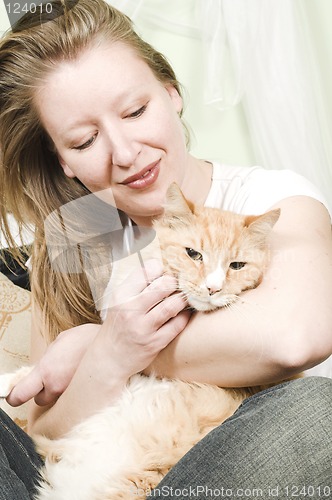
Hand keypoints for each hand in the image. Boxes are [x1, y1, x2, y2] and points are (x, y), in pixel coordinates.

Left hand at [6, 323, 99, 406]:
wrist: (112, 345)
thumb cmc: (88, 339)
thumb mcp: (60, 341)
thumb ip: (48, 358)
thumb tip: (44, 366)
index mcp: (46, 370)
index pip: (21, 394)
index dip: (14, 396)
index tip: (13, 395)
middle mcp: (57, 386)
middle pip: (39, 400)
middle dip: (43, 390)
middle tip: (52, 377)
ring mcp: (71, 394)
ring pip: (56, 400)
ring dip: (59, 391)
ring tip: (70, 375)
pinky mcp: (83, 398)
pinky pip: (72, 399)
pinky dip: (74, 391)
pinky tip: (81, 377)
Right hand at [100, 259, 190, 378]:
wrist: (108, 358)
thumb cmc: (117, 326)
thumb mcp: (119, 301)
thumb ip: (137, 286)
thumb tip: (163, 270)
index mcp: (121, 295)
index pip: (146, 270)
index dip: (160, 268)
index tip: (165, 271)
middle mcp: (131, 310)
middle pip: (163, 286)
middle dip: (175, 282)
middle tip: (179, 284)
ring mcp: (143, 328)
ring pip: (172, 305)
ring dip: (182, 299)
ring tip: (184, 297)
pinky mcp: (154, 343)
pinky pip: (177, 325)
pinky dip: (184, 317)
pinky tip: (184, 313)